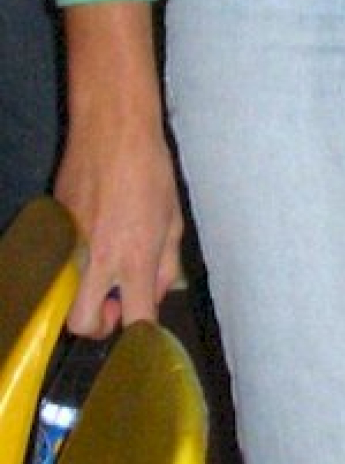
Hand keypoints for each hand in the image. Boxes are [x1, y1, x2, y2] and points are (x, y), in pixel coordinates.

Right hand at [58, 0, 183, 335]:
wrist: (113, 128)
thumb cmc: (151, 170)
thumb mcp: (172, 220)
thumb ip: (164, 265)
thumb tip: (155, 294)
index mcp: (135, 257)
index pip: (138, 318)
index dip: (143, 335)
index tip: (146, 332)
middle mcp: (98, 258)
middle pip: (83, 324)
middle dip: (99, 325)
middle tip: (115, 302)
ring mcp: (70, 245)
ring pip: (62, 298)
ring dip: (81, 298)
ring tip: (101, 275)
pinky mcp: (52, 228)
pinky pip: (59, 264)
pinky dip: (73, 265)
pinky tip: (91, 240)